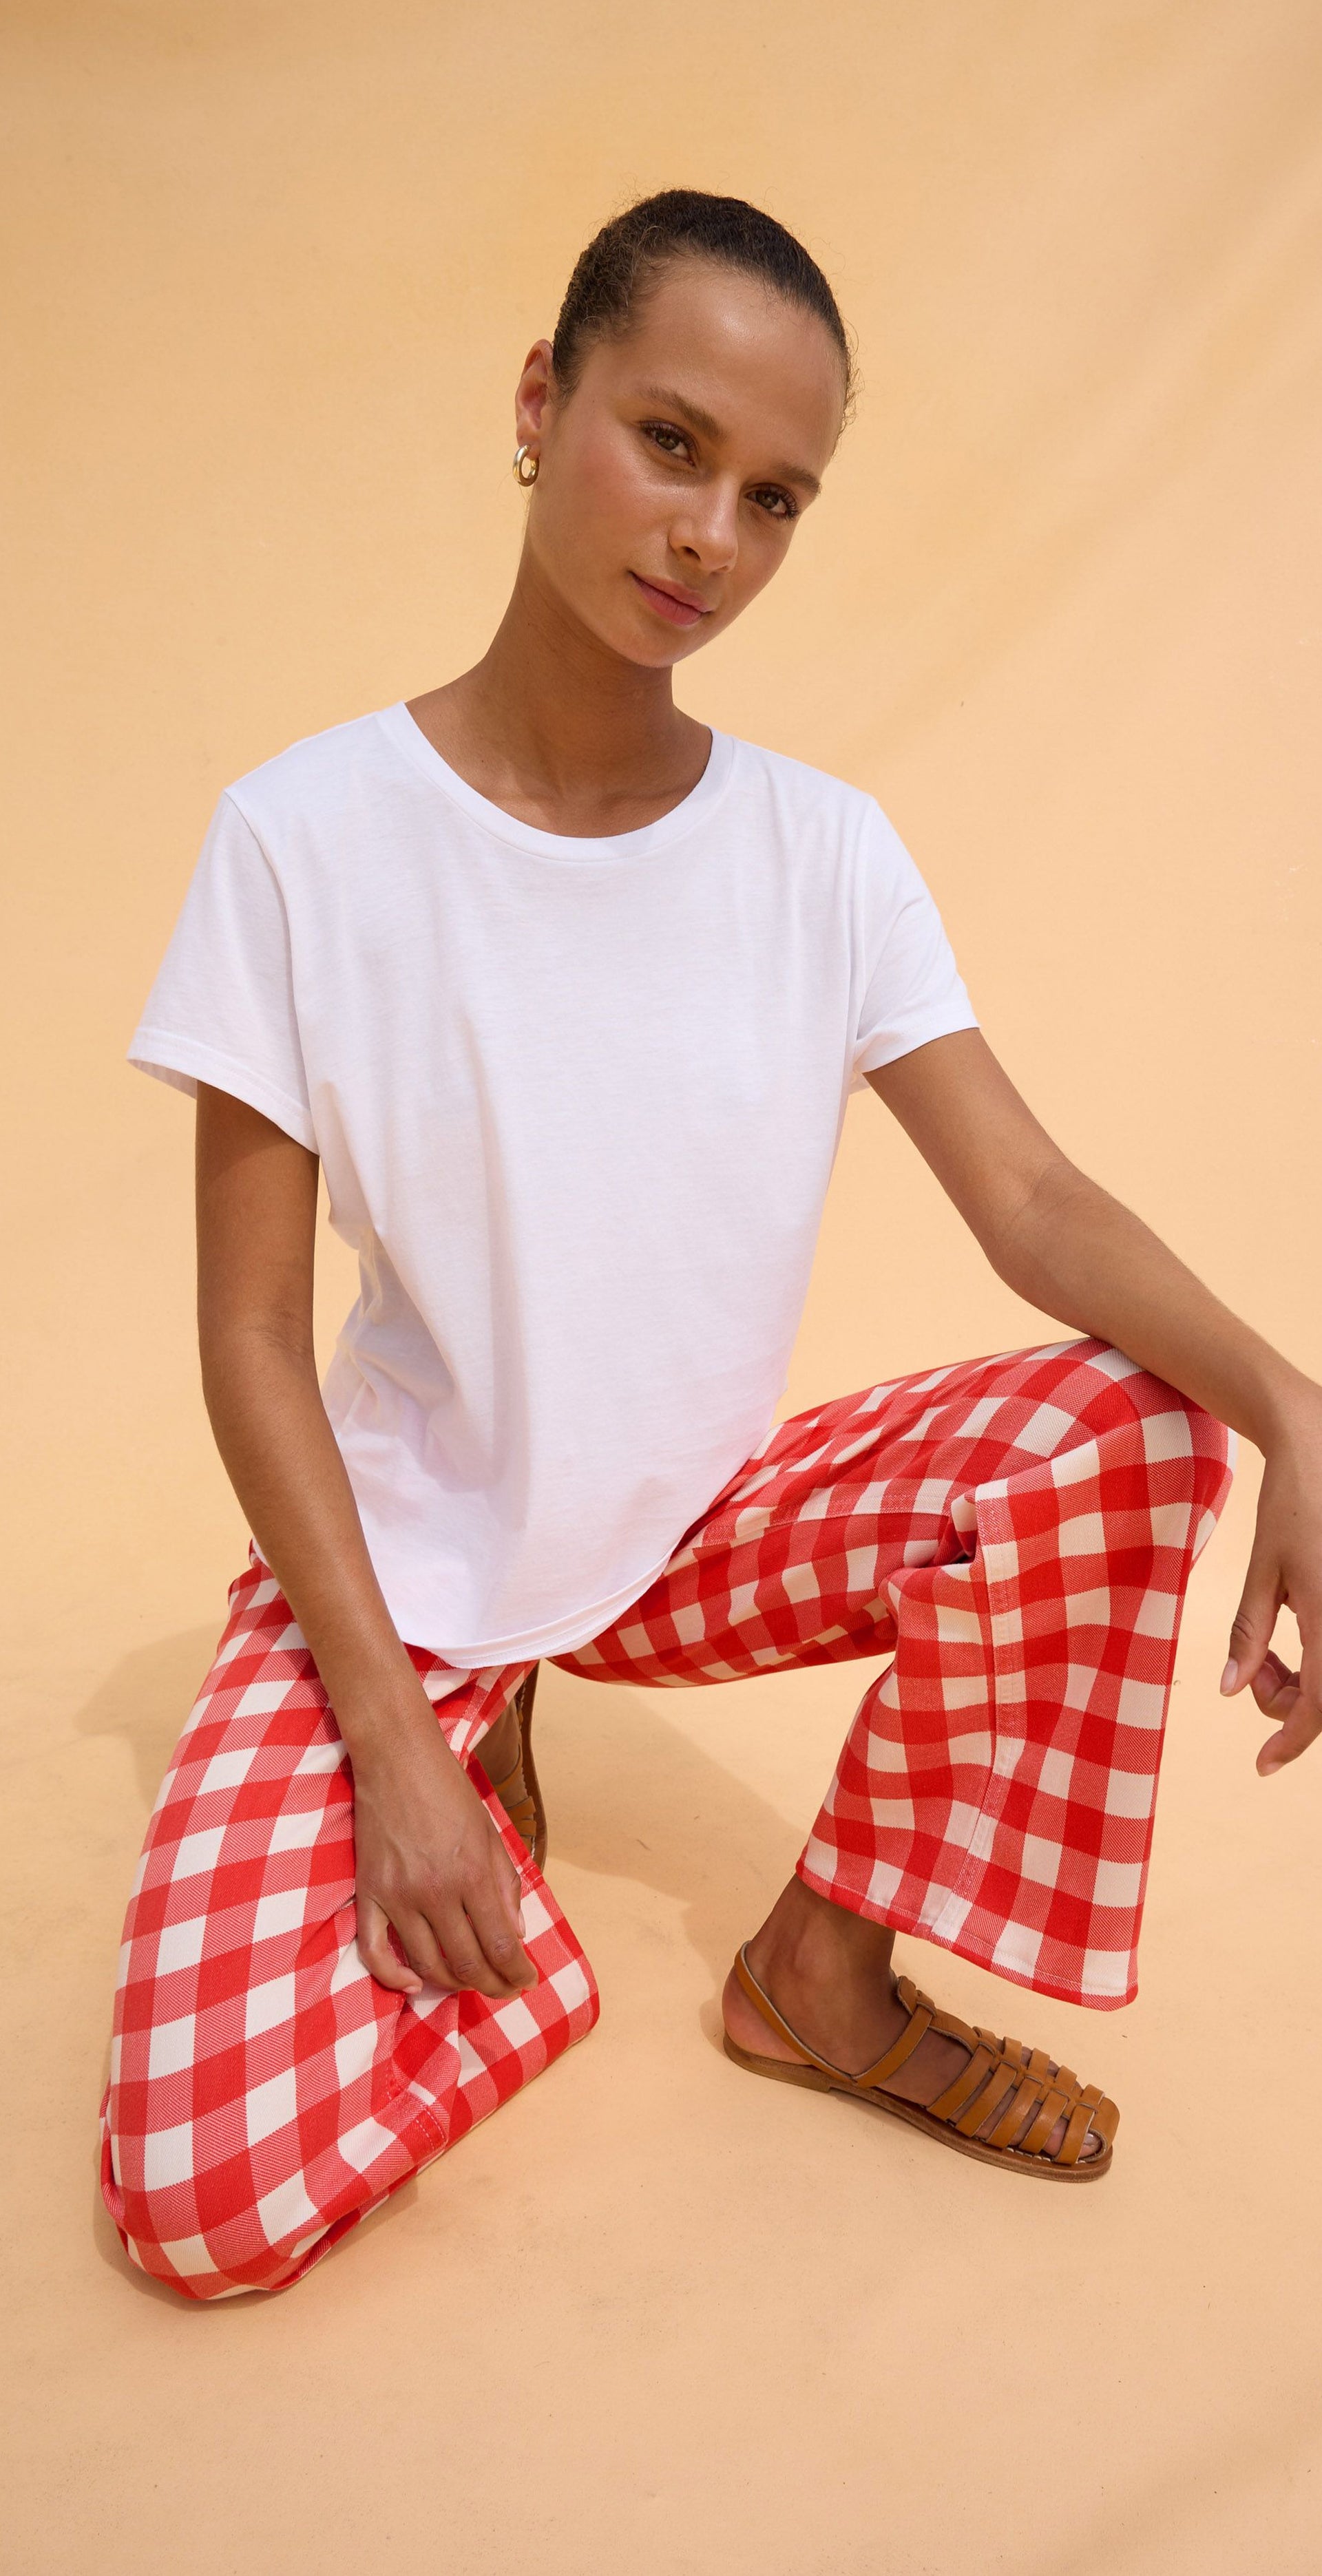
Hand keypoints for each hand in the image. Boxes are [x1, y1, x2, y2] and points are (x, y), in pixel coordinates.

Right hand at [348, 1680, 535, 1997]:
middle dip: (492, 1985)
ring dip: (453, 1984)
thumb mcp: (490, 1834)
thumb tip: (516, 1934)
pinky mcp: (369, 1893)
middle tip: (504, 1988)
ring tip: (469, 1982)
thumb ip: (505, 1885)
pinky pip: (374, 1951)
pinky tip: (414, 1984)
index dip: (516, 1972)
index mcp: (474, 1874)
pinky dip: (394, 1977)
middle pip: (467, 1963)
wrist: (398, 1759)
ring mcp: (398, 1896)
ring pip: (427, 1964)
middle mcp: (436, 1892)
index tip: (525, 1981)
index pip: (501, 1945)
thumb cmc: (450, 1792)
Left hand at [1221, 1398, 1321, 1774]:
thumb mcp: (1263, 1570)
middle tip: (1255, 1673)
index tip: (1262, 1764)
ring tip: (1269, 1652)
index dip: (1292, 1742)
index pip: (1320, 1707)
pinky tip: (1293, 1635)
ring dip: (1304, 1680)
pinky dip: (1316, 1657)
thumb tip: (1232, 1690)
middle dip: (1288, 1701)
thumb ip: (1250, 1634)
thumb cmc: (1292, 1503)